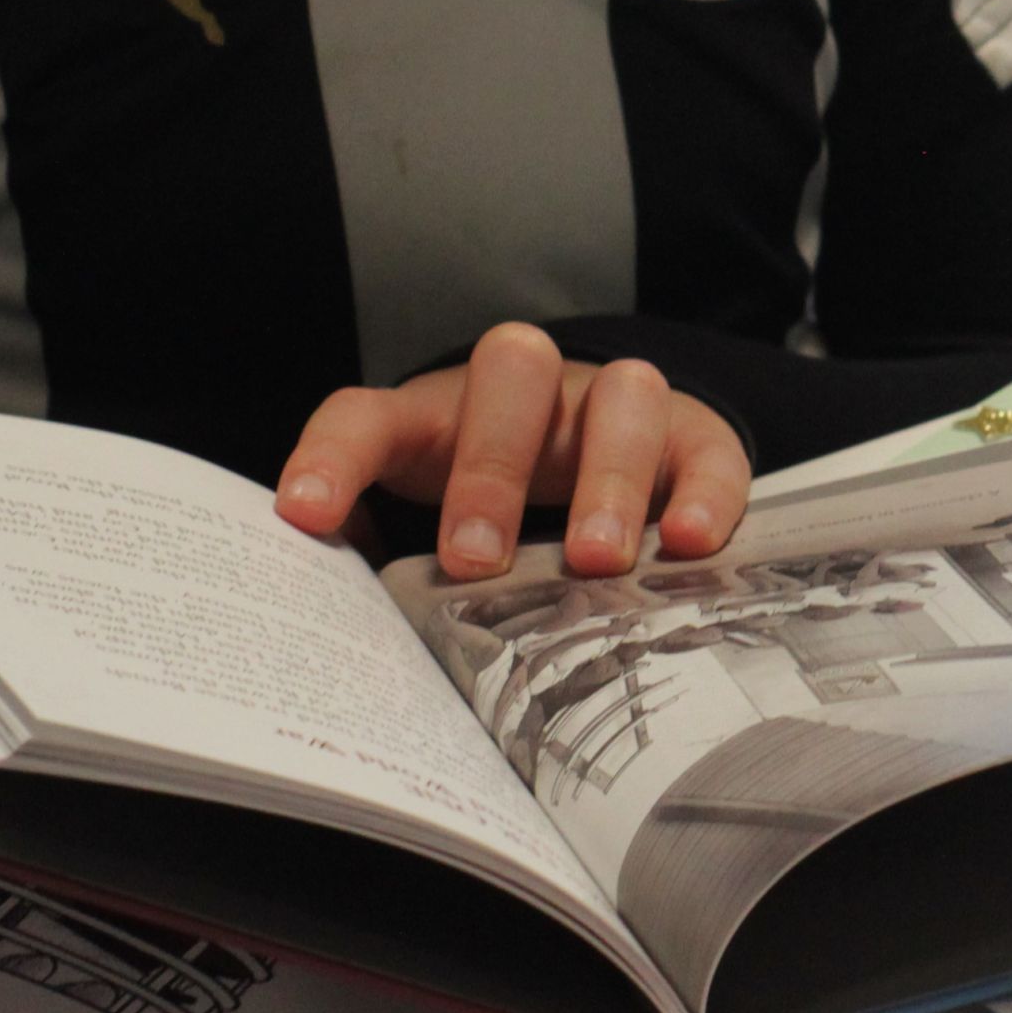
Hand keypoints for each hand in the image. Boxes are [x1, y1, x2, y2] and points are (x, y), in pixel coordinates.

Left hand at [274, 324, 752, 580]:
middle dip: (490, 466)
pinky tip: (686, 545)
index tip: (303, 516)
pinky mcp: (694, 439)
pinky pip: (708, 448)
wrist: (611, 475)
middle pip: (512, 373)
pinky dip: (702, 492)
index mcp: (438, 420)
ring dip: (605, 476)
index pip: (371, 416)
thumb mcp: (432, 540)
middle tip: (475, 560)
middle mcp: (531, 394)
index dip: (333, 458)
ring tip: (595, 561)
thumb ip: (388, 577)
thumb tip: (339, 639)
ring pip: (622, 394)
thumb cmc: (497, 527)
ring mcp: (618, 407)